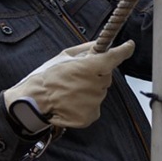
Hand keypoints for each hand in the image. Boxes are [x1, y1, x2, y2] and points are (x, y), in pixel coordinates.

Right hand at [2, 40, 135, 128]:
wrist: (33, 102)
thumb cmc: (46, 77)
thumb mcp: (64, 56)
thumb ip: (86, 49)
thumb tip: (100, 44)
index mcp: (90, 67)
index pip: (115, 57)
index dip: (124, 50)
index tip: (129, 46)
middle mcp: (96, 85)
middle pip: (106, 77)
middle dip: (96, 74)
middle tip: (77, 76)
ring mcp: (94, 102)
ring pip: (99, 92)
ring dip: (90, 90)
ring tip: (70, 90)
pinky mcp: (90, 116)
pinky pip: (94, 107)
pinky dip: (85, 104)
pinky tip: (71, 102)